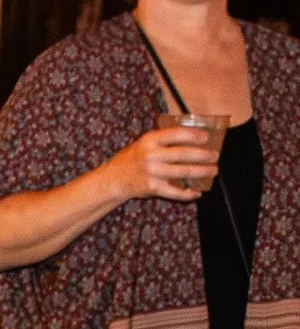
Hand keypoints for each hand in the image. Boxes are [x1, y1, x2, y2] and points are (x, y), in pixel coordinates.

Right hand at [102, 124, 220, 202]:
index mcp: (149, 141)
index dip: (193, 135)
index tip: (206, 137)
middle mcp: (151, 156)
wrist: (113, 179)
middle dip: (203, 155)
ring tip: (213, 171)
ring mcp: (152, 173)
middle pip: (183, 154)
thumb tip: (194, 138)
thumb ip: (164, 140)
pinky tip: (197, 192)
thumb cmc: (133, 159)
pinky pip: (175, 192)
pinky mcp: (153, 188)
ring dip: (201, 172)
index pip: (175, 134)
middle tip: (215, 156)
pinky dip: (188, 194)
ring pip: (183, 172)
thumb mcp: (144, 143)